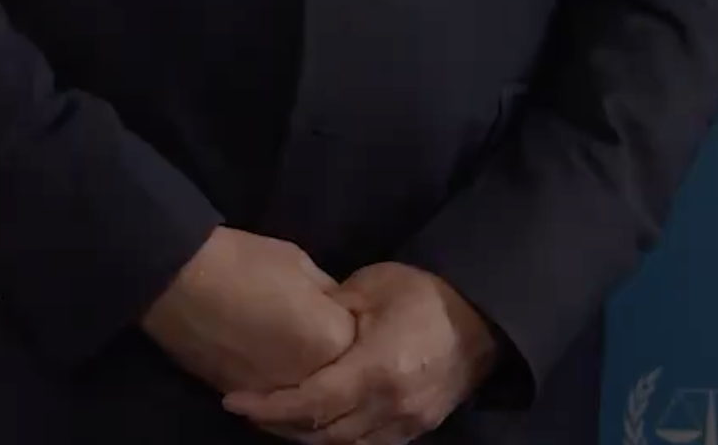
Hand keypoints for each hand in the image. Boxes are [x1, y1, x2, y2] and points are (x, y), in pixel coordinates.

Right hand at [141, 227, 357, 397]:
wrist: (175, 276)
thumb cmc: (241, 260)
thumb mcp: (299, 264)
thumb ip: (327, 296)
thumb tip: (334, 309)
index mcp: (334, 339)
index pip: (362, 348)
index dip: (353, 333)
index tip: (343, 319)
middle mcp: (312, 376)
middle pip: (339, 387)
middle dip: (337, 371)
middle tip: (321, 349)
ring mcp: (276, 392)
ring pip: (305, 408)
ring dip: (309, 397)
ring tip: (304, 377)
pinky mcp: (242, 397)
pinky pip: (272, 408)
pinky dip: (277, 401)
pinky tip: (275, 386)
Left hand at [223, 263, 501, 444]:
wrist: (484, 319)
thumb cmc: (421, 295)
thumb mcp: (367, 288)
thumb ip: (326, 313)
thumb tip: (290, 326)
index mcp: (377, 369)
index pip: (312, 402)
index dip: (269, 407)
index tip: (233, 401)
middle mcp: (393, 405)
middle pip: (325, 433)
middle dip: (280, 425)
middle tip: (248, 410)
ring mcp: (410, 422)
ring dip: (308, 437)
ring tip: (274, 419)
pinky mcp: (420, 428)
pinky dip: (340, 440)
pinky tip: (316, 426)